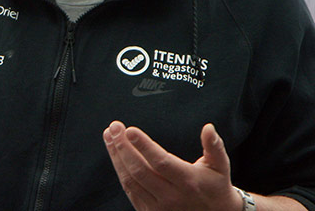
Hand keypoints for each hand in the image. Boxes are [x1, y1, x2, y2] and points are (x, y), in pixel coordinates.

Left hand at [103, 120, 242, 210]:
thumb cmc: (215, 188)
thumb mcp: (220, 167)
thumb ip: (214, 146)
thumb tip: (208, 127)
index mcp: (188, 181)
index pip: (161, 162)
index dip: (144, 146)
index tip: (130, 130)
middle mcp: (172, 196)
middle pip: (140, 170)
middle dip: (123, 147)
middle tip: (114, 127)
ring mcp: (159, 206)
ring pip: (130, 180)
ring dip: (117, 156)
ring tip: (109, 136)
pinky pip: (130, 190)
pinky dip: (120, 170)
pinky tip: (115, 153)